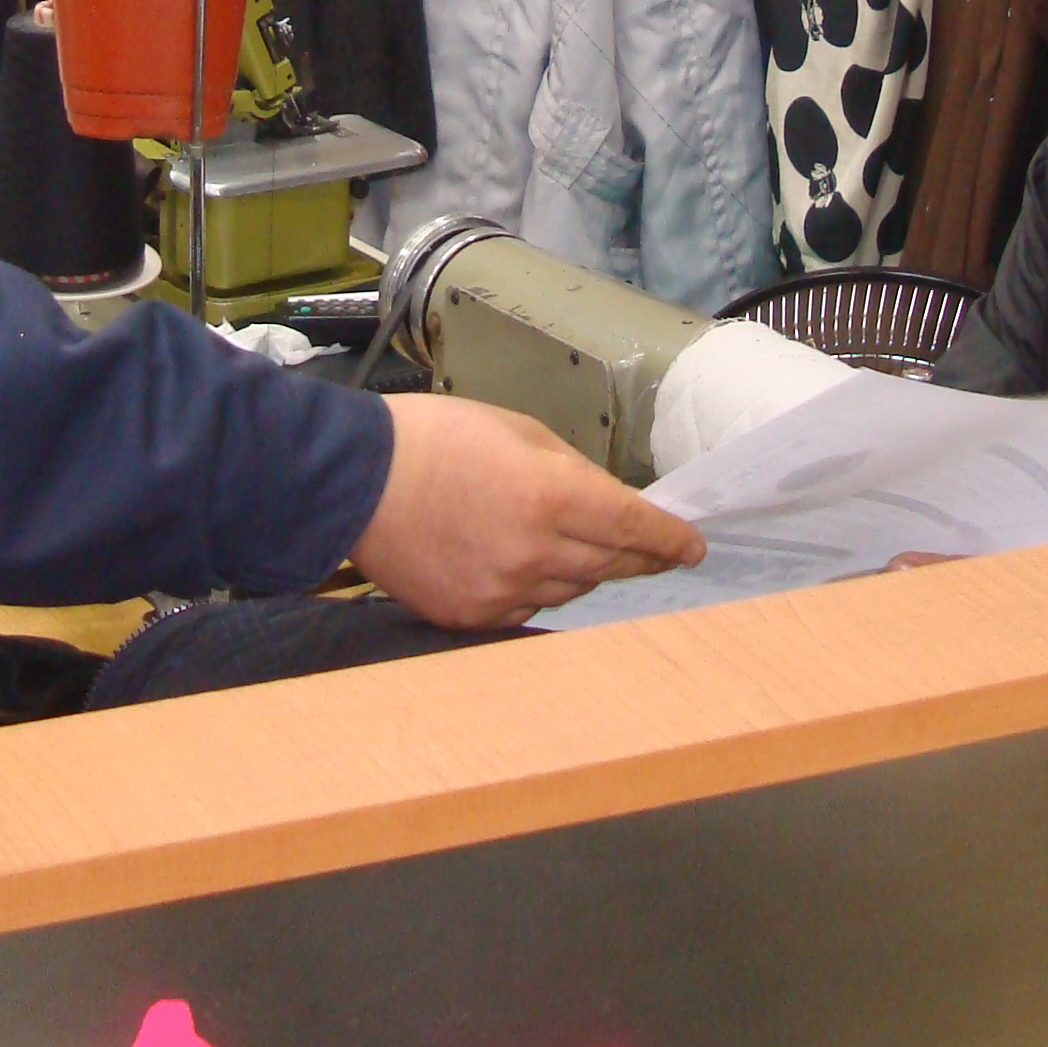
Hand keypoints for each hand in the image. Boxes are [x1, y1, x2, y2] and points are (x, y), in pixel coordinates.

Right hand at [350, 395, 703, 628]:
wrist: (354, 481)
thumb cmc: (434, 439)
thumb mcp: (518, 430)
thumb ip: (572, 470)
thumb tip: (611, 503)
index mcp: (551, 496)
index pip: (635, 526)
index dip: (670, 538)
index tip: (693, 546)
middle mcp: (534, 552)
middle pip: (611, 564)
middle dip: (640, 555)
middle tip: (658, 552)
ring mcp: (502, 591)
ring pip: (573, 588)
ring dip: (586, 568)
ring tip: (578, 545)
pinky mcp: (472, 616)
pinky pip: (529, 608)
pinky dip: (539, 588)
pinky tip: (526, 564)